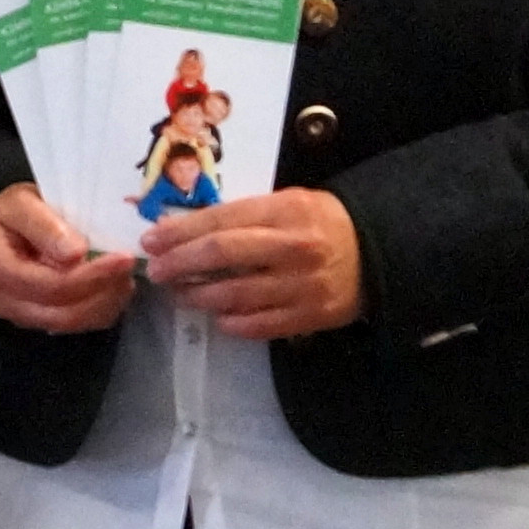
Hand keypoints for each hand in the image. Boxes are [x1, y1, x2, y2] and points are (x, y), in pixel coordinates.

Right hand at [0, 184, 135, 334]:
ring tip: (125, 276)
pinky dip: (101, 309)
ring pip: (73, 323)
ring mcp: (21, 316)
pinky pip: (75, 326)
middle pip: (64, 312)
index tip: (123, 258)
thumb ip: (44, 225)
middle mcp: (4, 301)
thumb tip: (76, 253)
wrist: (1, 227)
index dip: (91, 276)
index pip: (52, 285)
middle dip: (104, 292)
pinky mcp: (37, 321)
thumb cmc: (12, 212)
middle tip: (130, 267)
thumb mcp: (22, 203)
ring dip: (106, 303)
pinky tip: (113, 288)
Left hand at [139, 191, 365, 340]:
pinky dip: (231, 322)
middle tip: (157, 270)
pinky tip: (216, 316)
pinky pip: (258, 325)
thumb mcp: (288, 203)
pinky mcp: (310, 316)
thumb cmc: (322, 223)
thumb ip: (244, 215)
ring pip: (235, 294)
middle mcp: (293, 247)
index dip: (181, 231)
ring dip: (198, 296)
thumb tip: (185, 229)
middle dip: (180, 262)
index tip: (152, 240)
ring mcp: (302, 285)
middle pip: (222, 254)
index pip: (221, 220)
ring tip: (180, 294)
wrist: (376, 254)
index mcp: (285, 211)